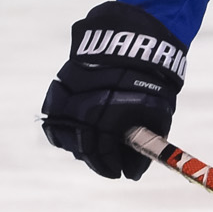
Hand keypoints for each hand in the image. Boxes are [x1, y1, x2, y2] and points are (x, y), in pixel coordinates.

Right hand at [40, 1, 187, 179]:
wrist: (133, 37)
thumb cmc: (150, 78)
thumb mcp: (158, 112)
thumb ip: (145, 143)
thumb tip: (133, 171)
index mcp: (112, 114)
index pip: (104, 152)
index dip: (112, 166)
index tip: (120, 173)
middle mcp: (86, 106)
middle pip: (82, 146)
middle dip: (96, 159)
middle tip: (107, 164)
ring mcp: (69, 95)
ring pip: (63, 133)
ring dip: (77, 144)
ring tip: (93, 147)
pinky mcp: (60, 83)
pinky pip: (54, 113)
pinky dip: (63, 124)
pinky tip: (77, 129)